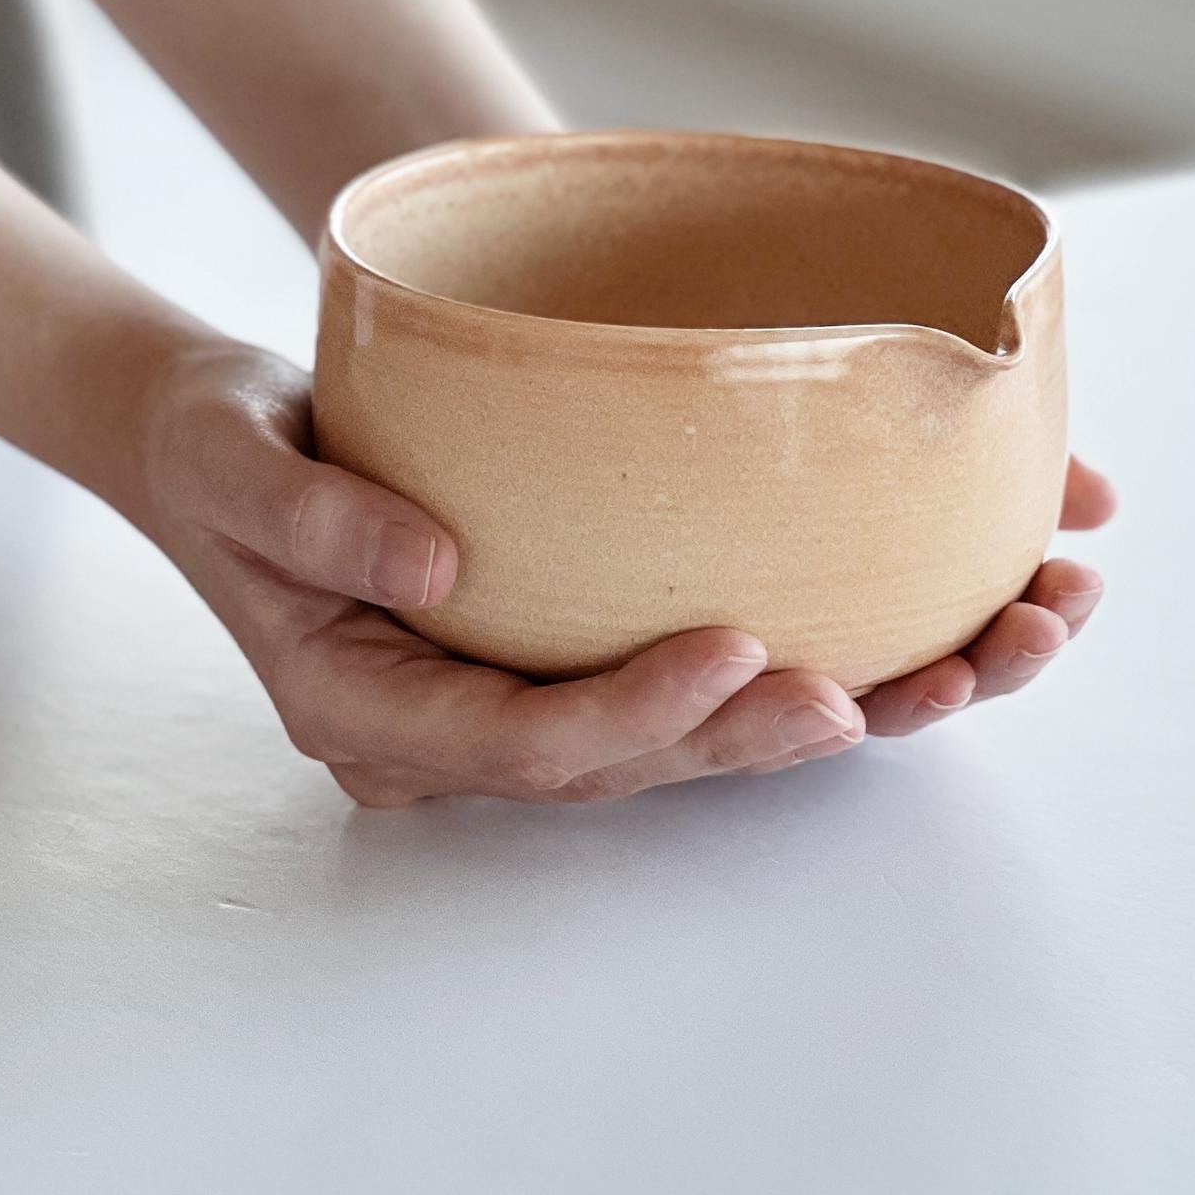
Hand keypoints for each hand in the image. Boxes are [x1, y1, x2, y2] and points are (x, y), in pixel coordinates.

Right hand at [130, 336, 1111, 807]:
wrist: (222, 433)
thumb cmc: (218, 443)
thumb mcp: (233, 455)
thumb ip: (315, 519)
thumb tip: (434, 575)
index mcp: (371, 710)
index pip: (522, 743)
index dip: (639, 713)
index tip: (738, 648)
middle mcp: (458, 729)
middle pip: (633, 761)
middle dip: (765, 732)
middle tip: (891, 691)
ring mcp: (519, 698)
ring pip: (690, 732)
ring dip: (840, 702)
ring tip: (977, 662)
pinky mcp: (571, 648)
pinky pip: (699, 671)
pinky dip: (817, 647)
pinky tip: (937, 619)